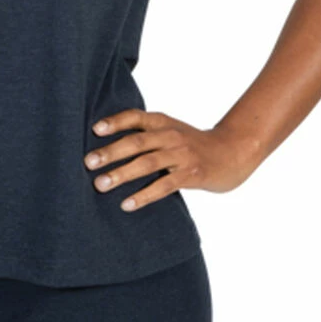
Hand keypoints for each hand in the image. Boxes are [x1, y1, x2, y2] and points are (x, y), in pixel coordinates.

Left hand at [83, 110, 260, 210]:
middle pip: (136, 141)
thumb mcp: (171, 131)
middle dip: (110, 152)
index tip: (94, 130)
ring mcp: (182, 155)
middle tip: (88, 162)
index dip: (115, 122)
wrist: (233, 152)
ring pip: (147, 163)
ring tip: (100, 184)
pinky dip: (144, 195)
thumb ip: (146, 135)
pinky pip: (164, 186)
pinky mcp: (191, 174)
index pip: (136, 117)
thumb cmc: (194, 145)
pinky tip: (127, 204)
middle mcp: (171, 135)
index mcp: (163, 122)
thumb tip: (107, 147)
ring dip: (122, 174)